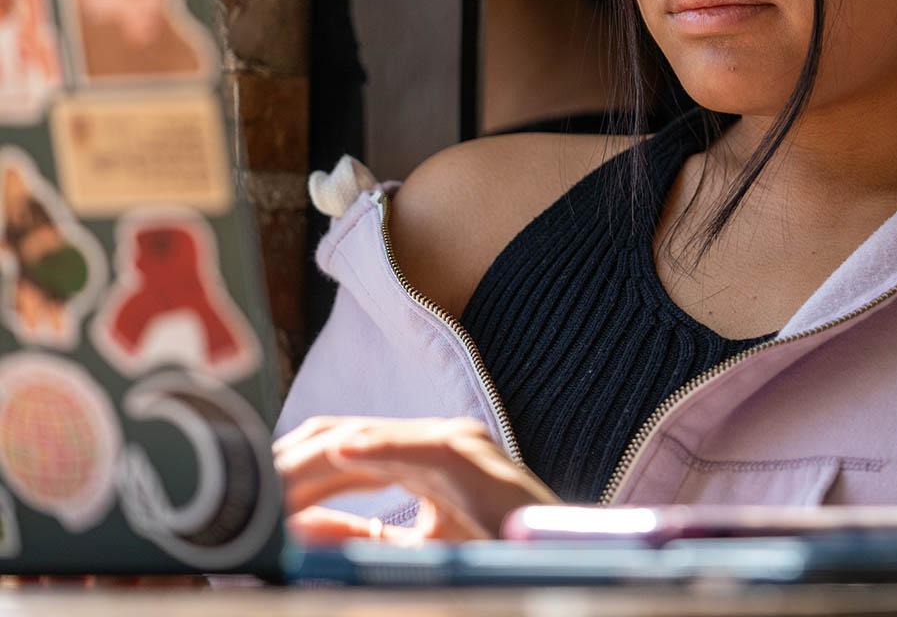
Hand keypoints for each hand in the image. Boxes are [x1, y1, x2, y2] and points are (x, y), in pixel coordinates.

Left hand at [273, 416, 558, 543]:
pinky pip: (416, 448)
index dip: (294, 469)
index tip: (252, 494)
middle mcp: (432, 440)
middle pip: (344, 437)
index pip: (342, 452)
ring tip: (272, 476)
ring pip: (369, 437)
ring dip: (315, 458)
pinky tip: (342, 450)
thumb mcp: (414, 549)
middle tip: (246, 487)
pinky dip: (378, 447)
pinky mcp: (470, 457)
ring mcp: (451, 442)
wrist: (552, 558)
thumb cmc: (492, 551)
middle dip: (292, 460)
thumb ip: (364, 535)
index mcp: (419, 458)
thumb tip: (302, 527)